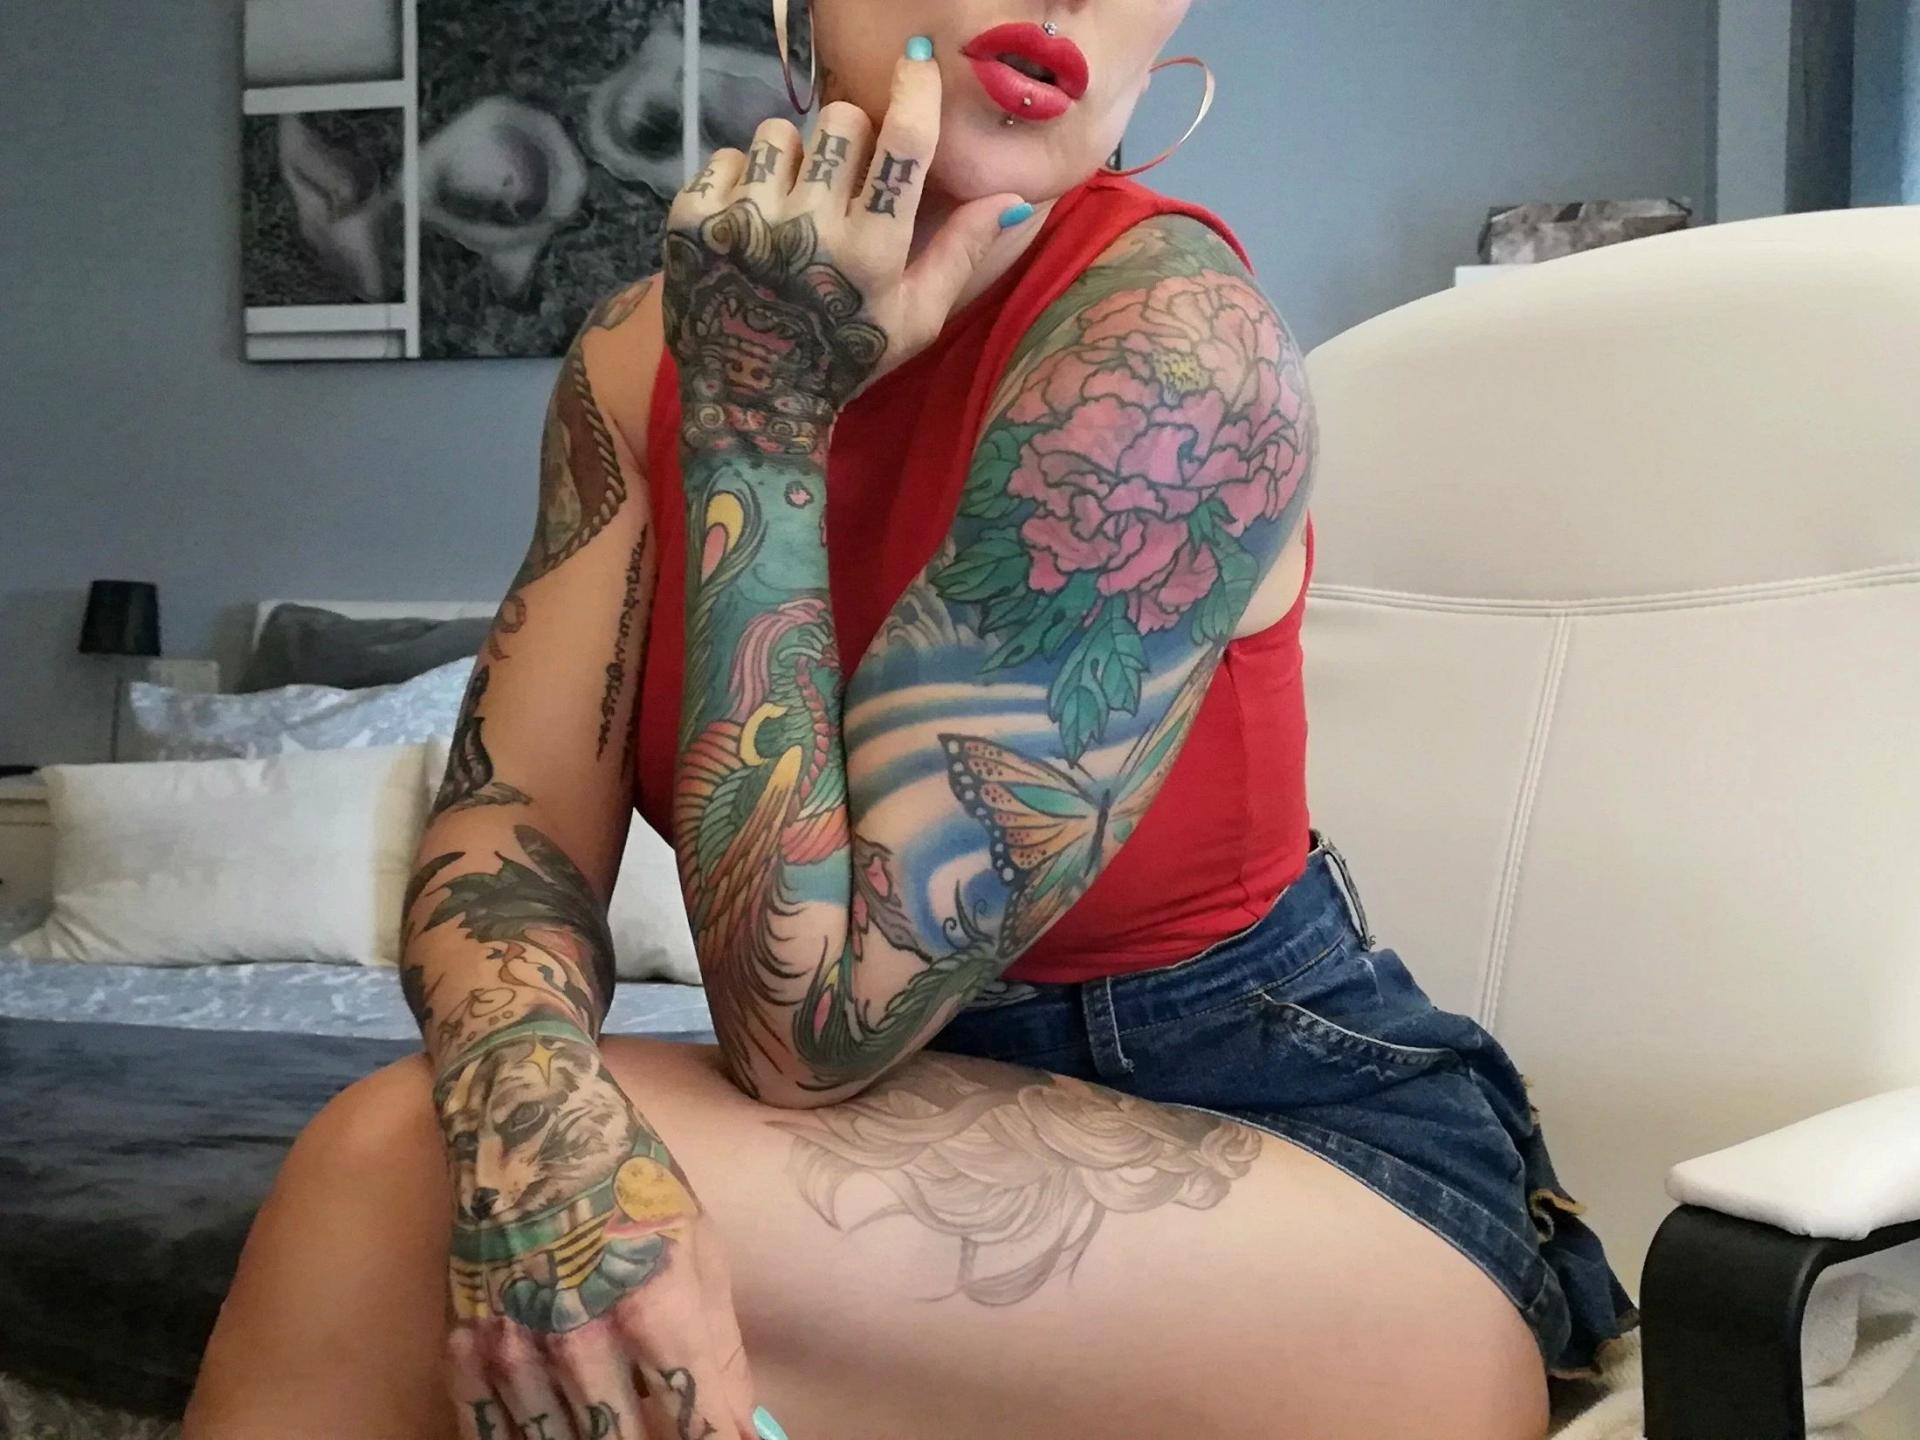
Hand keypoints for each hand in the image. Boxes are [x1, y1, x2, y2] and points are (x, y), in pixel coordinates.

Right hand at [436, 1023, 765, 1439]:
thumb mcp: (699, 1245)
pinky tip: (553, 1431)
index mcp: (653, 1307)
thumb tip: (740, 1426)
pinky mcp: (464, 1344)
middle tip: (663, 1433)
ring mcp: (514, 1345)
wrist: (530, 1119)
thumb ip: (719, 1345)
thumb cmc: (630, 1177)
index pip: (697, 1424)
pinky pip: (487, 1432)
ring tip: (616, 1428)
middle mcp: (580, 1336)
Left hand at [662, 38, 1027, 454]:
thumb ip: (961, 252)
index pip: (903, 142)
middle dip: (851, 139)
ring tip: (793, 208)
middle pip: (841, 122)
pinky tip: (753, 225)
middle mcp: (806, 231)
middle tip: (846, 184)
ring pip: (781, 132)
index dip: (916, 90)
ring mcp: (743, 224)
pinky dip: (743, 181)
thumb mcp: (915, 319)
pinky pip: (728, 156)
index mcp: (870, 254)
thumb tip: (1015, 193)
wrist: (754, 401)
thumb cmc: (846, 360)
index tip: (916, 63)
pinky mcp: (692, 222)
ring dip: (794, 159)